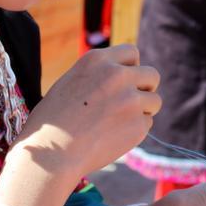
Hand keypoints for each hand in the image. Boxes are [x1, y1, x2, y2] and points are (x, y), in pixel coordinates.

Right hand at [11, 44, 159, 182]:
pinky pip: (147, 124)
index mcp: (97, 60)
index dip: (131, 68)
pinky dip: (135, 130)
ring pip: (154, 101)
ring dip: (142, 111)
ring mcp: (130, 100)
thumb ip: (98, 75)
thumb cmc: (53, 121)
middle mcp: (118, 75)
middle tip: (132, 102)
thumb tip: (123, 76)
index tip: (126, 80)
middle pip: (151, 75)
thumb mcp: (71, 82)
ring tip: (118, 123)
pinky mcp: (138, 125)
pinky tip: (113, 137)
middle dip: (145, 88)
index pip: (131, 52)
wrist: (51, 153)